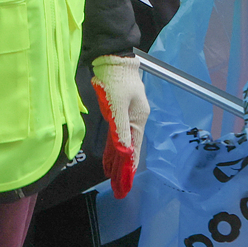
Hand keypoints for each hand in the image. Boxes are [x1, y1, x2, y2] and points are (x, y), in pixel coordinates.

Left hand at [90, 55, 149, 198]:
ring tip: (112, 177)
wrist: (114, 59)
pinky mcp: (117, 113)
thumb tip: (124, 152)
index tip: (125, 182)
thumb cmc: (116, 80)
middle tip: (118, 187)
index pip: (134, 148)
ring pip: (122, 143)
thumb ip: (120, 129)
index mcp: (138, 118)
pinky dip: (113, 148)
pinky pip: (116, 135)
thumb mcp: (117, 106)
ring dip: (117, 160)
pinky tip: (109, 158)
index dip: (129, 166)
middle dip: (123, 168)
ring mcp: (127, 116)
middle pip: (129, 148)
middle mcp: (135, 119)